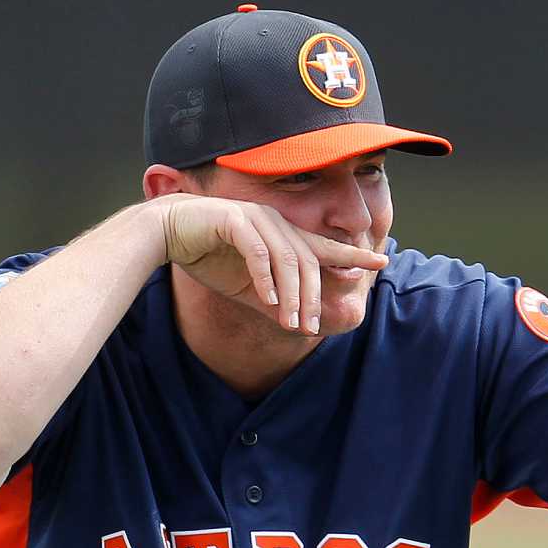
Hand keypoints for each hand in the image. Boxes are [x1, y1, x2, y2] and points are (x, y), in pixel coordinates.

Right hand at [155, 195, 387, 334]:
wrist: (166, 234)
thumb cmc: (208, 257)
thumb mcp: (249, 288)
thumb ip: (276, 301)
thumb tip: (301, 323)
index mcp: (283, 236)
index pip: (324, 248)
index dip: (353, 254)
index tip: (381, 262)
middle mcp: (275, 223)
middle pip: (308, 262)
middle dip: (311, 299)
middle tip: (309, 329)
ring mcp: (256, 219)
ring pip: (287, 259)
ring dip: (291, 295)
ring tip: (290, 322)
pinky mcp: (233, 220)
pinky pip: (258, 252)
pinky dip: (265, 278)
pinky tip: (268, 301)